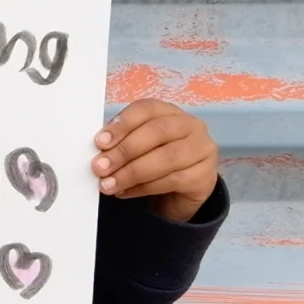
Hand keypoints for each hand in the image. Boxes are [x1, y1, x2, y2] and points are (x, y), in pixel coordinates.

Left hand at [91, 98, 218, 222]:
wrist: (180, 193)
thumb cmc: (152, 161)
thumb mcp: (136, 147)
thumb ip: (120, 143)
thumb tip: (98, 151)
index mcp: (169, 111)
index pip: (146, 109)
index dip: (122, 123)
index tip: (100, 142)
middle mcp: (190, 126)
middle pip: (157, 132)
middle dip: (124, 151)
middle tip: (100, 167)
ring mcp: (203, 150)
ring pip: (166, 158)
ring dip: (131, 173)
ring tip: (108, 184)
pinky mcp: (206, 176)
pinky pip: (173, 180)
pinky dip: (144, 188)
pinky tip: (125, 192)